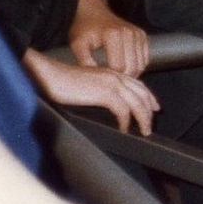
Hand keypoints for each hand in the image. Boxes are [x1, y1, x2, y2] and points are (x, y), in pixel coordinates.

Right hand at [22, 48, 158, 134]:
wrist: (48, 74)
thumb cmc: (60, 81)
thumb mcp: (86, 84)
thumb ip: (98, 90)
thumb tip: (105, 104)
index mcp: (111, 72)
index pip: (137, 84)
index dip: (148, 97)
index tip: (154, 108)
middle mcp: (114, 75)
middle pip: (142, 94)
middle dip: (149, 111)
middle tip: (149, 125)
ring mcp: (111, 83)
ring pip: (137, 102)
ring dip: (142, 118)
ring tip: (142, 131)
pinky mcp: (104, 93)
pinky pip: (123, 110)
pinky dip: (126, 121)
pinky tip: (123, 129)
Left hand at [69, 0, 149, 75]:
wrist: (93, 11)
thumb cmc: (84, 28)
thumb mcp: (78, 44)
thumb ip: (84, 62)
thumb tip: (96, 80)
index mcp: (113, 35)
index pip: (118, 67)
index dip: (110, 76)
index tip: (100, 77)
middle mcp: (129, 33)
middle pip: (132, 67)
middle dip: (121, 77)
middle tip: (108, 79)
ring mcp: (138, 34)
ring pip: (141, 65)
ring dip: (130, 73)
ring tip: (115, 75)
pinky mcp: (142, 36)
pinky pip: (145, 59)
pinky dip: (137, 67)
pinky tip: (124, 68)